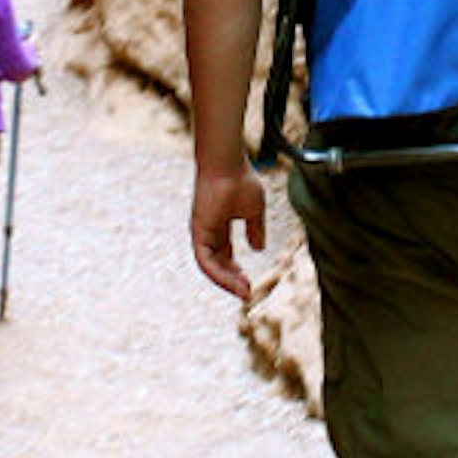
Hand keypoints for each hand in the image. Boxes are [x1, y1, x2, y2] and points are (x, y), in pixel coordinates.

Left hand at [190, 164, 268, 298]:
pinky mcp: (198, 232)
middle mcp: (208, 232)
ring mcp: (201, 233)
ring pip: (210, 267)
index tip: (249, 284)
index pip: (224, 257)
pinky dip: (218, 273)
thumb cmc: (240, 179)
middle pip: (217, 265)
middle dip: (232, 281)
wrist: (227, 164)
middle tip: (247, 293)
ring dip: (226, 282)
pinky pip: (205, 260)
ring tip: (243, 292)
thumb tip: (258, 248)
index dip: (235, 272)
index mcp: (219, 227)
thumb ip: (255, 229)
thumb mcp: (253, 211)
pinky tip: (233, 282)